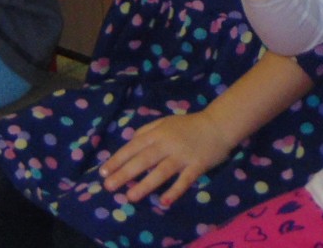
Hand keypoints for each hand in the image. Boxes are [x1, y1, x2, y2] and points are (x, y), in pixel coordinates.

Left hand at [98, 111, 235, 204]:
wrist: (219, 125)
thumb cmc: (190, 124)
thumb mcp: (166, 121)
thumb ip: (147, 129)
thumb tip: (129, 140)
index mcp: (159, 132)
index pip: (134, 146)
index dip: (118, 159)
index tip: (103, 172)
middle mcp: (168, 144)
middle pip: (143, 160)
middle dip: (124, 173)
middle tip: (109, 186)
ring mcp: (182, 155)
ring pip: (161, 171)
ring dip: (145, 184)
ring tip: (130, 197)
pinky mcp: (197, 165)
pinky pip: (184, 180)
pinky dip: (175, 191)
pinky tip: (164, 201)